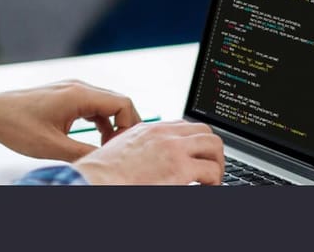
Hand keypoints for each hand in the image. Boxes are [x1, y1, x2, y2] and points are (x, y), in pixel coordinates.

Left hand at [0, 79, 142, 160]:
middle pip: (117, 102)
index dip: (130, 125)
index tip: (122, 147)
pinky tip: (93, 139)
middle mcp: (78, 87)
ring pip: (105, 104)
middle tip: (119, 149)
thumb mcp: (53, 146)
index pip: (122, 103)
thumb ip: (84, 153)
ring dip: (111, 125)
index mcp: (79, 94)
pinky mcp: (64, 96)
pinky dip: (99, 122)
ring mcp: (71, 90)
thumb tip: (106, 160)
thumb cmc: (17, 126)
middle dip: (124, 126)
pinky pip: (92, 106)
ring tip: (106, 147)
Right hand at [72, 120, 224, 184]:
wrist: (96, 182)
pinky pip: (211, 171)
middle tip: (209, 167)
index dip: (194, 141)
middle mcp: (164, 134)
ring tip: (212, 179)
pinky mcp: (180, 168)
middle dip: (211, 149)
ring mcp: (174, 149)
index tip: (196, 154)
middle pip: (204, 131)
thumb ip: (140, 149)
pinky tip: (207, 188)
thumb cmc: (102, 174)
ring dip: (217, 163)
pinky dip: (214, 180)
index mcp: (149, 129)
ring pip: (214, 146)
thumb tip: (148, 162)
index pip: (184, 125)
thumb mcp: (121, 151)